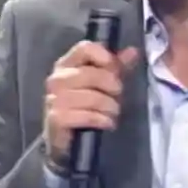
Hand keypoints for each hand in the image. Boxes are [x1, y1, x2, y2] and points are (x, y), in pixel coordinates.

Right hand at [43, 40, 138, 171]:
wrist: (67, 140)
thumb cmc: (86, 106)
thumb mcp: (103, 84)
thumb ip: (116, 67)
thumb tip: (134, 50)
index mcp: (66, 64)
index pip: (84, 48)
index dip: (104, 56)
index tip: (115, 68)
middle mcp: (56, 78)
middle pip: (92, 73)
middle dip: (112, 87)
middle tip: (116, 97)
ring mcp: (54, 98)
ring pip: (92, 97)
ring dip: (109, 107)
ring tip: (112, 113)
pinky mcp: (56, 118)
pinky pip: (87, 115)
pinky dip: (102, 120)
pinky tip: (106, 123)